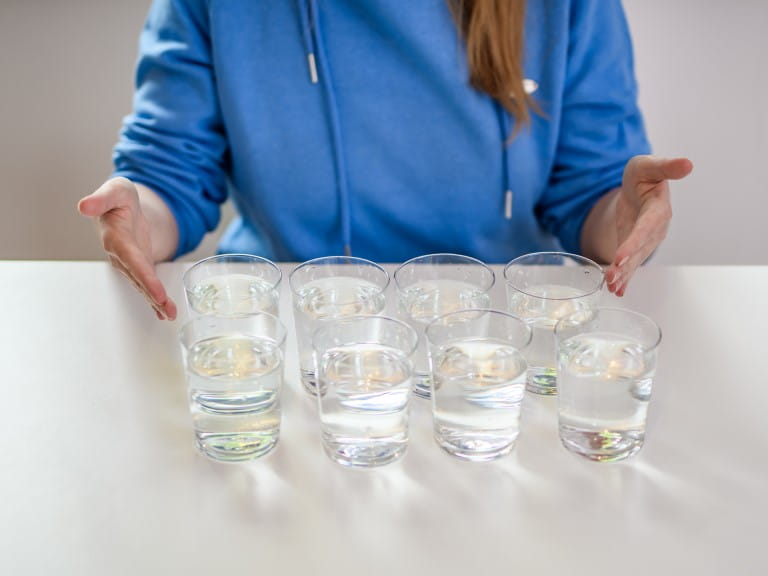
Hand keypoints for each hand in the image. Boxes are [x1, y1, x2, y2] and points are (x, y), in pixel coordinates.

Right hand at [78, 177, 177, 319]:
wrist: (120, 204)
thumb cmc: (118, 197)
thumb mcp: (114, 190)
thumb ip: (102, 199)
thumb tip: (84, 206)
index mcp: (116, 238)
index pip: (131, 260)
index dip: (144, 277)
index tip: (156, 291)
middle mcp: (121, 255)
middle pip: (138, 278)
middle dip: (152, 295)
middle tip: (167, 310)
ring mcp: (129, 263)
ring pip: (142, 285)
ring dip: (156, 301)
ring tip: (170, 315)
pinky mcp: (138, 265)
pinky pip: (146, 284)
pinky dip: (155, 299)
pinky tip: (164, 313)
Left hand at [605, 155, 693, 295]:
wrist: (639, 187)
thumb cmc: (645, 174)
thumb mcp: (650, 165)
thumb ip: (666, 166)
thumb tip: (687, 164)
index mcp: (658, 209)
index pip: (646, 227)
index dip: (635, 242)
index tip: (622, 255)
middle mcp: (655, 229)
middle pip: (640, 249)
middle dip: (626, 264)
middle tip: (612, 276)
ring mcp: (646, 240)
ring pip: (635, 260)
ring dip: (624, 275)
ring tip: (612, 287)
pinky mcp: (636, 247)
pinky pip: (631, 265)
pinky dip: (624, 278)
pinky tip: (616, 291)